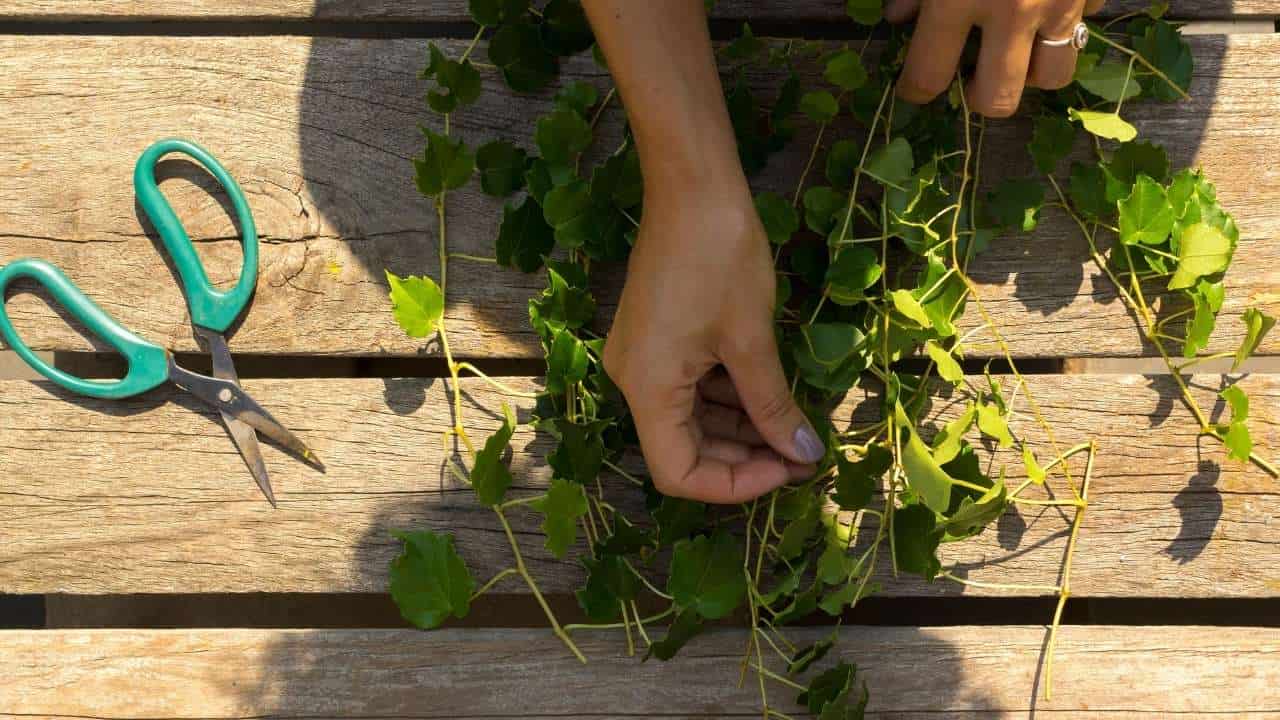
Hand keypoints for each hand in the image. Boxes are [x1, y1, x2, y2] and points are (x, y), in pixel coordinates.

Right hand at [603, 184, 823, 503]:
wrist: (690, 184)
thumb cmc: (720, 256)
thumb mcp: (752, 338)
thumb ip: (773, 405)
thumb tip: (803, 456)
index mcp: (646, 388)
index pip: (678, 472)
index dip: (733, 485)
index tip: (785, 471)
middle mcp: (633, 381)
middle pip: (683, 449)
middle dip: (743, 458)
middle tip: (801, 456)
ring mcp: (642, 359)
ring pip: (689, 420)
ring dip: (739, 430)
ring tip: (793, 430)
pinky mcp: (655, 339)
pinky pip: (688, 388)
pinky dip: (727, 399)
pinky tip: (768, 397)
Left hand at [887, 0, 1105, 116]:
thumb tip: (899, 18)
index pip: (928, 74)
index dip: (914, 91)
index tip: (911, 92)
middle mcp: (1014, 11)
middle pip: (998, 98)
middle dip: (979, 98)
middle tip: (970, 79)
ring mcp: (1062, 1)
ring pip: (1053, 76)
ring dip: (1031, 74)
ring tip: (1015, 52)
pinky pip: (1087, 24)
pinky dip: (1069, 22)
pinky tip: (1051, 4)